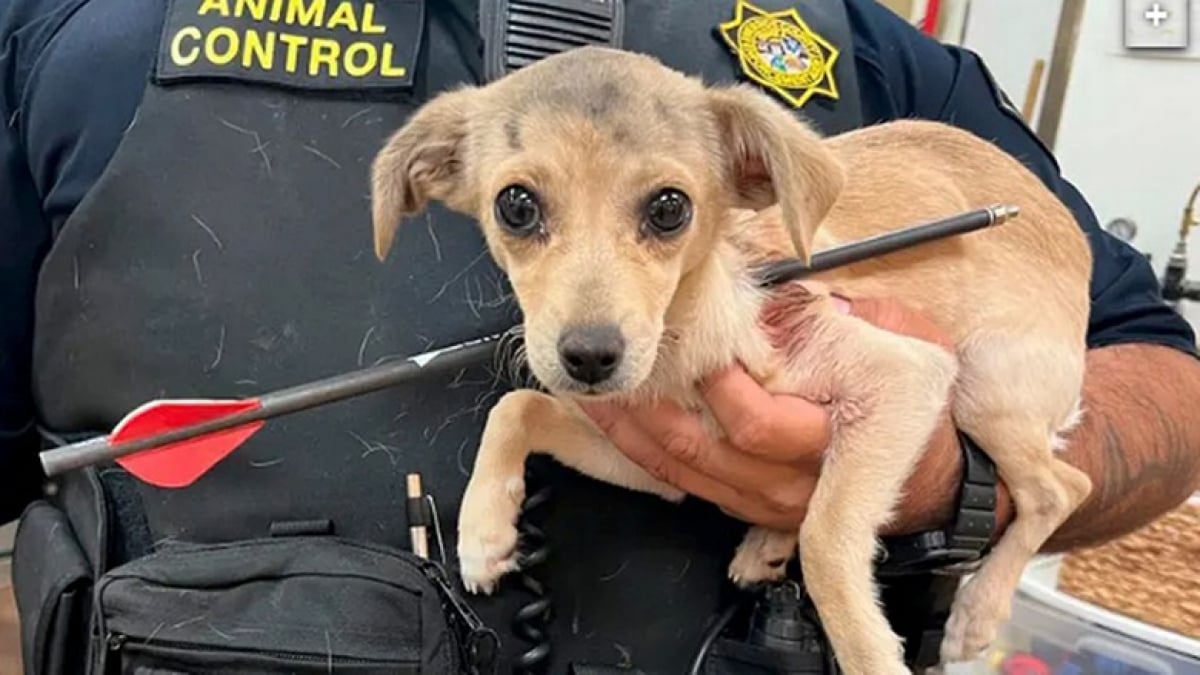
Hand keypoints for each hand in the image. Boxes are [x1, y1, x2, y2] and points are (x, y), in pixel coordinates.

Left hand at [581, 295, 966, 534]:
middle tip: (614, 364)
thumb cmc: (915, 402)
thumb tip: (778, 287)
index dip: (715, 387)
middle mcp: (790, 479)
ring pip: (682, 470)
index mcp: (830, 436)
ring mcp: (764, 502)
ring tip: (593, 391)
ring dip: (632, 431)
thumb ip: (841, 318)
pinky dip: (644, 453)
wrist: (936, 481)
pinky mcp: (747, 509)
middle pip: (702, 448)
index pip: (755, 422)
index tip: (685, 345)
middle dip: (649, 408)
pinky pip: (684, 483)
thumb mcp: (898, 344)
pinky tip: (616, 423)